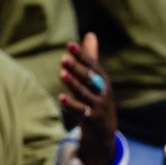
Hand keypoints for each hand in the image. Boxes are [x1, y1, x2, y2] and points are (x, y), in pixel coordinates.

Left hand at [61, 33, 118, 164]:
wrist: (104, 129)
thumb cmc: (97, 98)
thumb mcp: (96, 78)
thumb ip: (91, 58)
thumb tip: (90, 34)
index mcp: (102, 78)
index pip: (91, 64)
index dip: (81, 54)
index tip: (69, 45)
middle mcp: (102, 91)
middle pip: (89, 78)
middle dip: (77, 68)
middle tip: (63, 58)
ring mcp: (98, 105)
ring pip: (84, 93)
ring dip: (73, 84)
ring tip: (61, 74)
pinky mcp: (92, 118)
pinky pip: (81, 111)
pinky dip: (71, 105)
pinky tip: (61, 98)